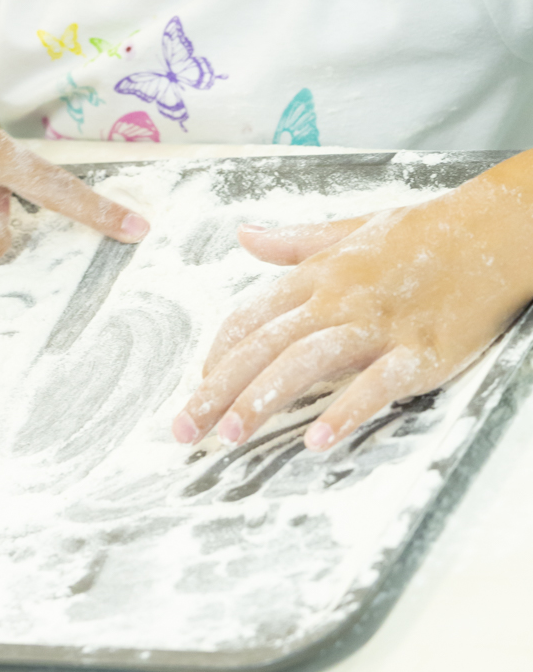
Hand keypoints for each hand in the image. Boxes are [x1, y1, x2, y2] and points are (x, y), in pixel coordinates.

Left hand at [171, 155, 532, 451]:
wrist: (489, 231)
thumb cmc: (418, 235)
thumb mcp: (347, 231)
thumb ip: (292, 243)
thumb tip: (245, 235)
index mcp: (318, 275)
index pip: (252, 315)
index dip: (220, 352)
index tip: (197, 384)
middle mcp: (338, 299)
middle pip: (265, 345)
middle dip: (219, 389)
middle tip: (183, 429)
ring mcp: (377, 326)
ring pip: (307, 362)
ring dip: (264, 399)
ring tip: (229, 436)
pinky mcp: (420, 352)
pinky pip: (376, 385)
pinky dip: (346, 411)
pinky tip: (318, 440)